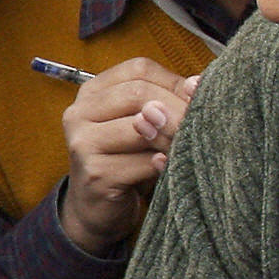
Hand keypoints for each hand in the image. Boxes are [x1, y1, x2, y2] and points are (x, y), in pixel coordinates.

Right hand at [56, 57, 198, 252]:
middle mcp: (79, 113)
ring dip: (172, 138)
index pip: (138, 70)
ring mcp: (82, 143)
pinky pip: (141, 162)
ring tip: (183, 148)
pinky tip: (167, 168)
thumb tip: (198, 85)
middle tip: (199, 125)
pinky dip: (163, 165)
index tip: (195, 99)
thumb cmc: (127, 160)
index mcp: (93, 92)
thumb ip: (166, 101)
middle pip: (138, 94)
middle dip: (177, 110)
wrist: (95, 208)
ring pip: (140, 126)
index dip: (174, 82)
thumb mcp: (144, 124)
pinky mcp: (94, 173)